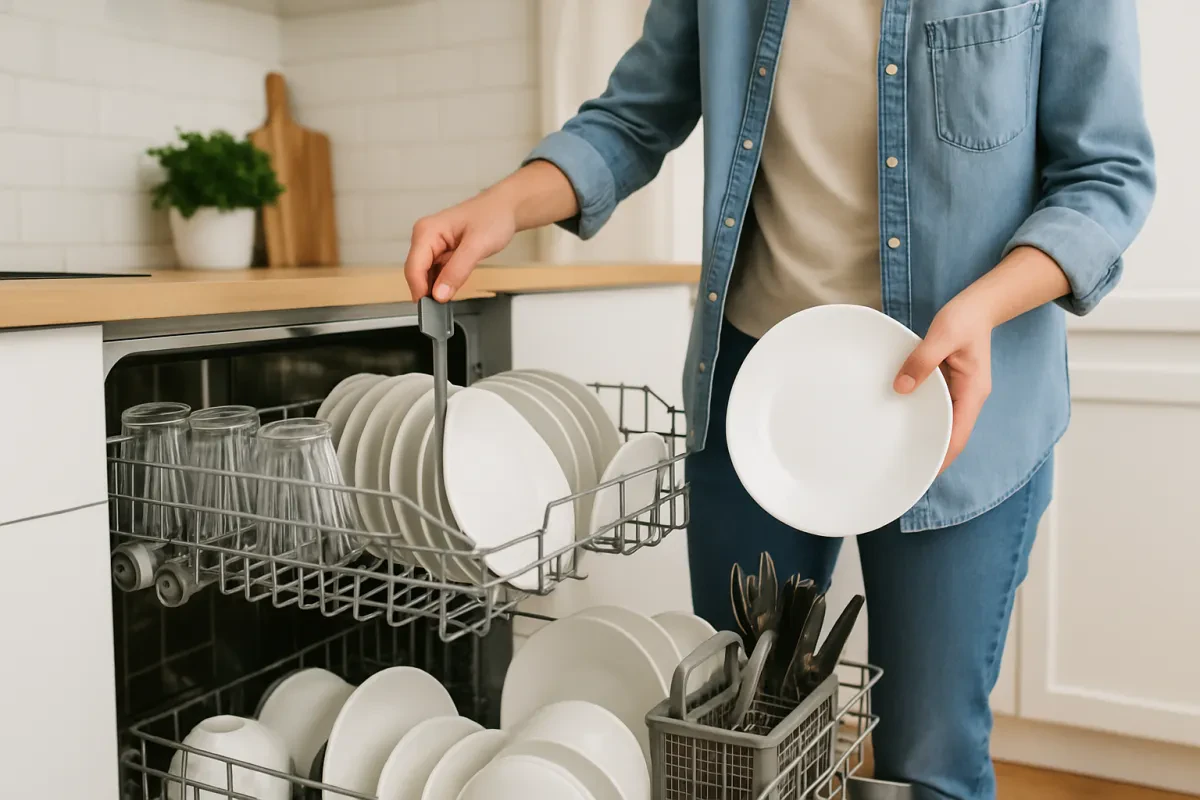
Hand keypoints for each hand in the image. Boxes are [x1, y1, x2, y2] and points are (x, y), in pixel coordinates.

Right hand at [404, 190, 517, 301]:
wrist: (505, 208)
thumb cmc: (493, 217)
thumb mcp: (477, 246)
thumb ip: (457, 271)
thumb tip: (439, 294)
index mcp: (427, 231)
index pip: (413, 268)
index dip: (420, 290)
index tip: (432, 308)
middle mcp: (425, 237)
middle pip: (417, 274)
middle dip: (428, 291)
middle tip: (445, 306)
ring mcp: (432, 246)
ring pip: (426, 276)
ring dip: (437, 288)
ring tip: (454, 291)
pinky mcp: (441, 253)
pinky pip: (436, 274)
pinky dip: (444, 283)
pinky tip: (455, 284)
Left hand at [893, 298, 994, 472]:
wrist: (979, 304)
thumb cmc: (965, 318)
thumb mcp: (942, 335)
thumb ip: (922, 361)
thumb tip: (902, 388)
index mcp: (973, 392)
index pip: (959, 435)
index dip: (944, 456)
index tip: (925, 472)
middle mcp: (969, 397)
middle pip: (953, 436)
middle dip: (934, 454)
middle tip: (906, 469)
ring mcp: (961, 392)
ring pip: (945, 423)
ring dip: (928, 437)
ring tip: (902, 453)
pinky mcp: (951, 385)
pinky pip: (938, 408)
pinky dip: (925, 417)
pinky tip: (905, 420)